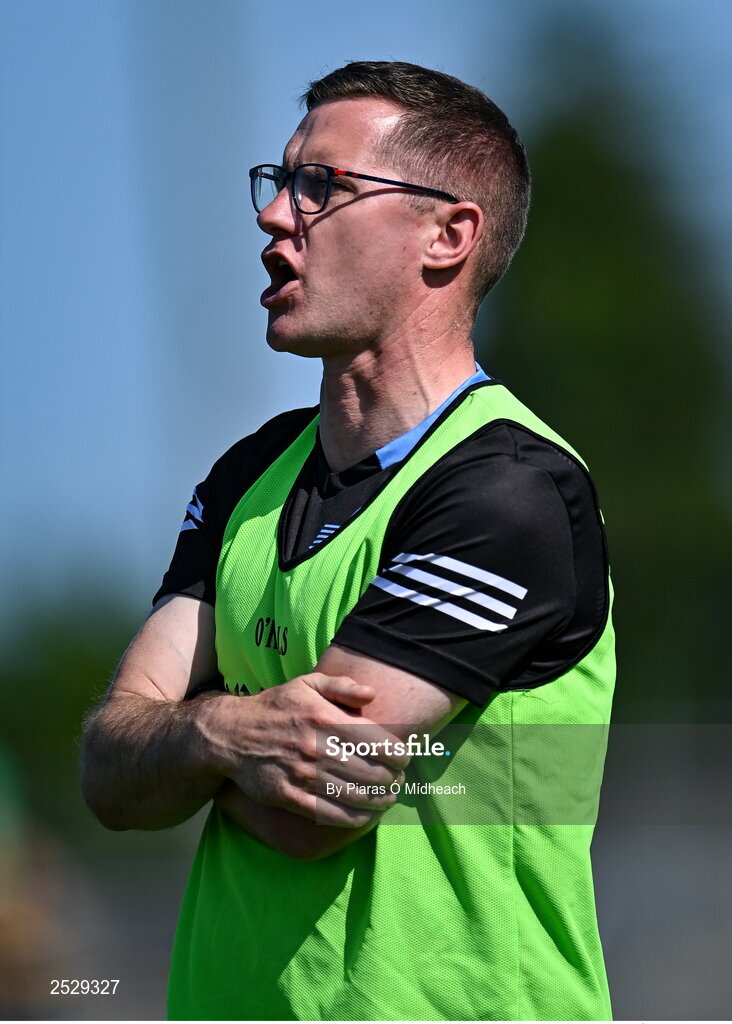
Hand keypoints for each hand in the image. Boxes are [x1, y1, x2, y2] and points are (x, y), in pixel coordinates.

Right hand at [200, 672, 408, 826]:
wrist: (231, 734)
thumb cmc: (276, 707)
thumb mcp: (306, 683)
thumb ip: (341, 686)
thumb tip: (372, 694)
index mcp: (324, 717)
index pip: (376, 742)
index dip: (398, 755)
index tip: (405, 759)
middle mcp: (315, 746)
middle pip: (370, 772)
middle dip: (392, 780)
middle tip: (398, 782)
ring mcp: (301, 774)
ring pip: (353, 795)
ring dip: (378, 801)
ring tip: (387, 799)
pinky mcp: (288, 796)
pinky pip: (328, 814)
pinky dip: (353, 819)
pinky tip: (364, 816)